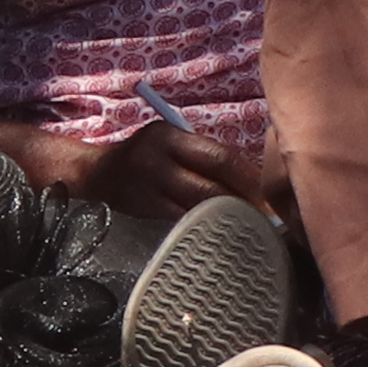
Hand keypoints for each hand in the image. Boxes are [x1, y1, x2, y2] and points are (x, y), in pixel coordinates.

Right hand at [69, 116, 268, 219]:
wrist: (99, 173)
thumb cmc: (144, 155)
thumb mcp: (167, 141)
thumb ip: (198, 153)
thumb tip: (245, 176)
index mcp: (171, 135)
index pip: (219, 155)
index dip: (247, 176)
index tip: (268, 192)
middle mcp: (162, 157)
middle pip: (213, 181)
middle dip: (244, 200)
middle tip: (267, 217)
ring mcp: (153, 184)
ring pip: (201, 204)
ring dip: (228, 216)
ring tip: (250, 226)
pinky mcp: (148, 207)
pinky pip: (184, 218)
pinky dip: (205, 225)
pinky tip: (220, 231)